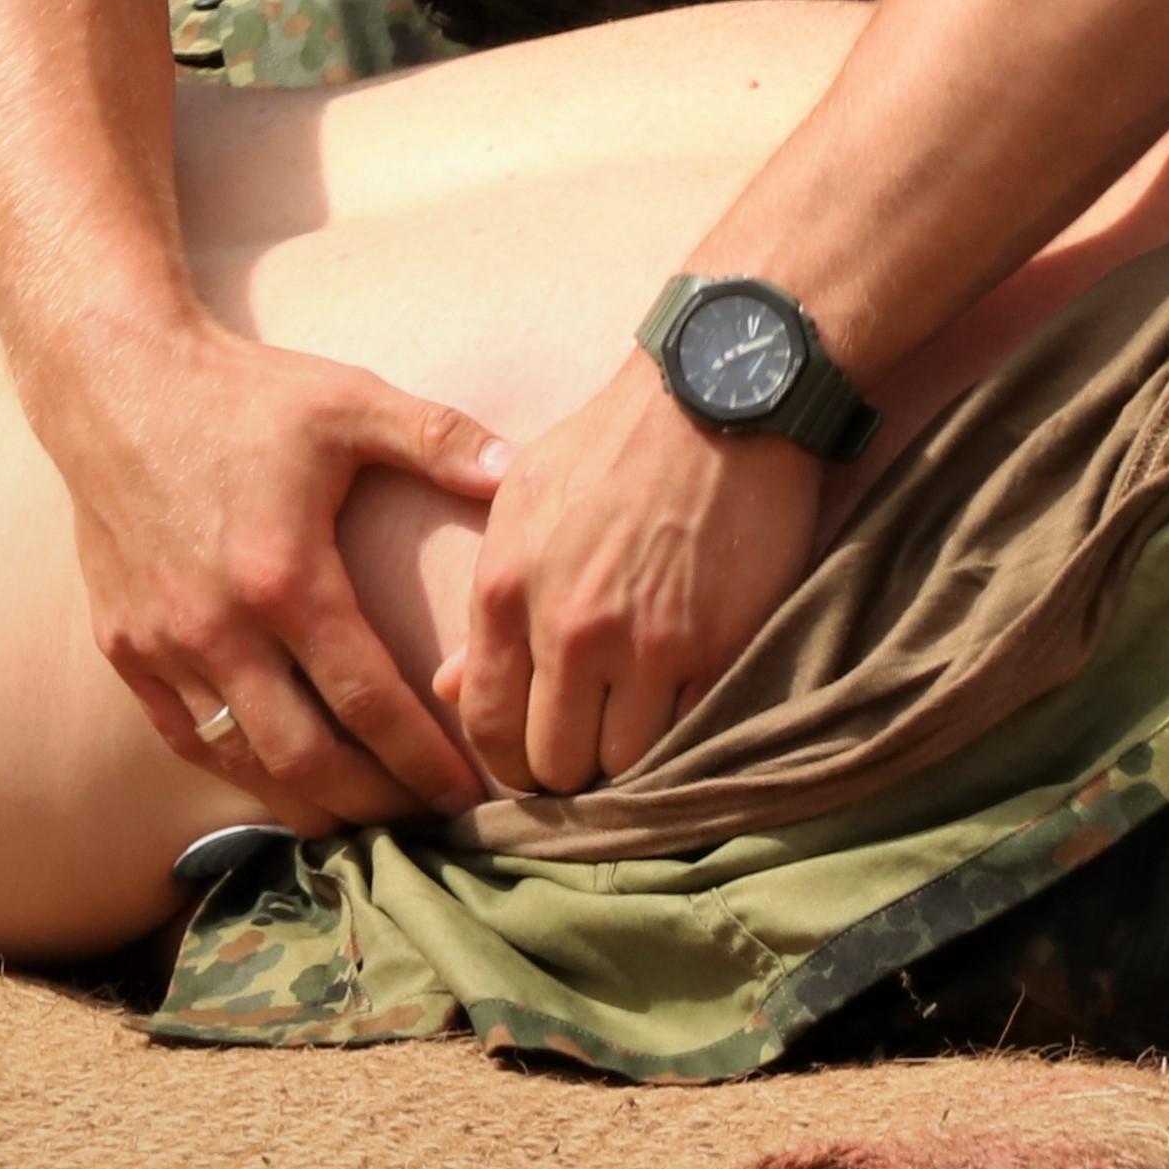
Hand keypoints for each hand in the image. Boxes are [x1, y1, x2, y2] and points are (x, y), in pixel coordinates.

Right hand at [50, 324, 502, 828]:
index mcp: (286, 577)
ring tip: (363, 817)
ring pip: (242, 762)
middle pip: (306, 758)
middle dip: (373, 803)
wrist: (113, 382)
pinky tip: (280, 778)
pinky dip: (237, 770)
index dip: (423, 759)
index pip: (368, 702)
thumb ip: (441, 441)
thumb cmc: (242, 393)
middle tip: (424, 822)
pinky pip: (185, 737)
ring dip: (306, 802)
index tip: (467, 791)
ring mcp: (163, 646)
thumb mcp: (349, 403)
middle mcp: (220, 628)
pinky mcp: (123, 648)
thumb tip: (520, 473)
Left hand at [443, 359, 827, 797]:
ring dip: (626, 756)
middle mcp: (570, 628)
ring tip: (633, 726)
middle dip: (566, 768)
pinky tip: (679, 705)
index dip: (505, 760)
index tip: (529, 755)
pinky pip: (688, 733)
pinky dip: (681, 733)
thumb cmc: (614, 444)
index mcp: (508, 588)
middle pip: (554, 763)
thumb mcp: (524, 502)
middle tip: (585, 747)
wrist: (719, 399)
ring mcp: (646, 645)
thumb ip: (486, 603)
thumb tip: (449, 686)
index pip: (485, 727)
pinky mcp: (715, 648)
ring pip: (622, 764)